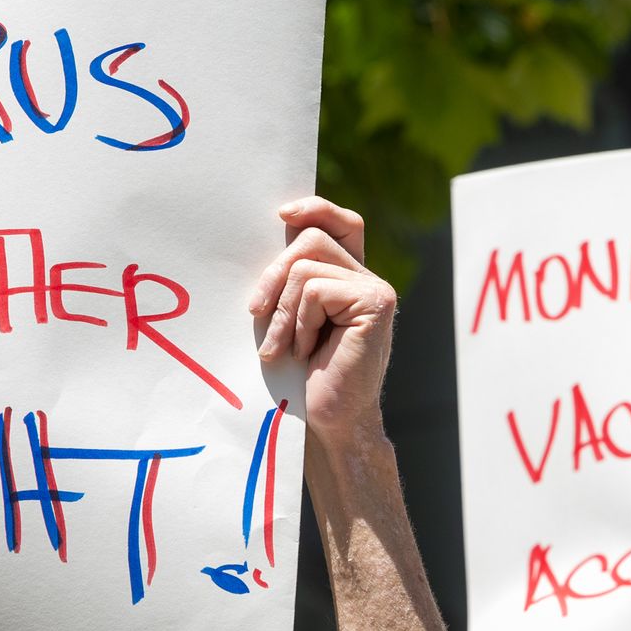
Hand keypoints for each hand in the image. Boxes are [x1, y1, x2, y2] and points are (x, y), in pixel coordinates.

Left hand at [248, 197, 395, 443]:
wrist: (330, 420)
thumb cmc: (303, 374)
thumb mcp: (290, 316)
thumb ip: (290, 279)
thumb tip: (271, 235)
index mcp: (349, 278)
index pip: (340, 223)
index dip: (315, 209)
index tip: (283, 214)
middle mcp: (367, 278)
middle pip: (311, 239)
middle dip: (273, 276)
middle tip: (255, 313)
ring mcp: (375, 289)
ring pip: (306, 267)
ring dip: (283, 311)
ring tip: (285, 346)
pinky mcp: (375, 303)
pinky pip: (315, 291)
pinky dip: (299, 323)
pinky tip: (307, 352)